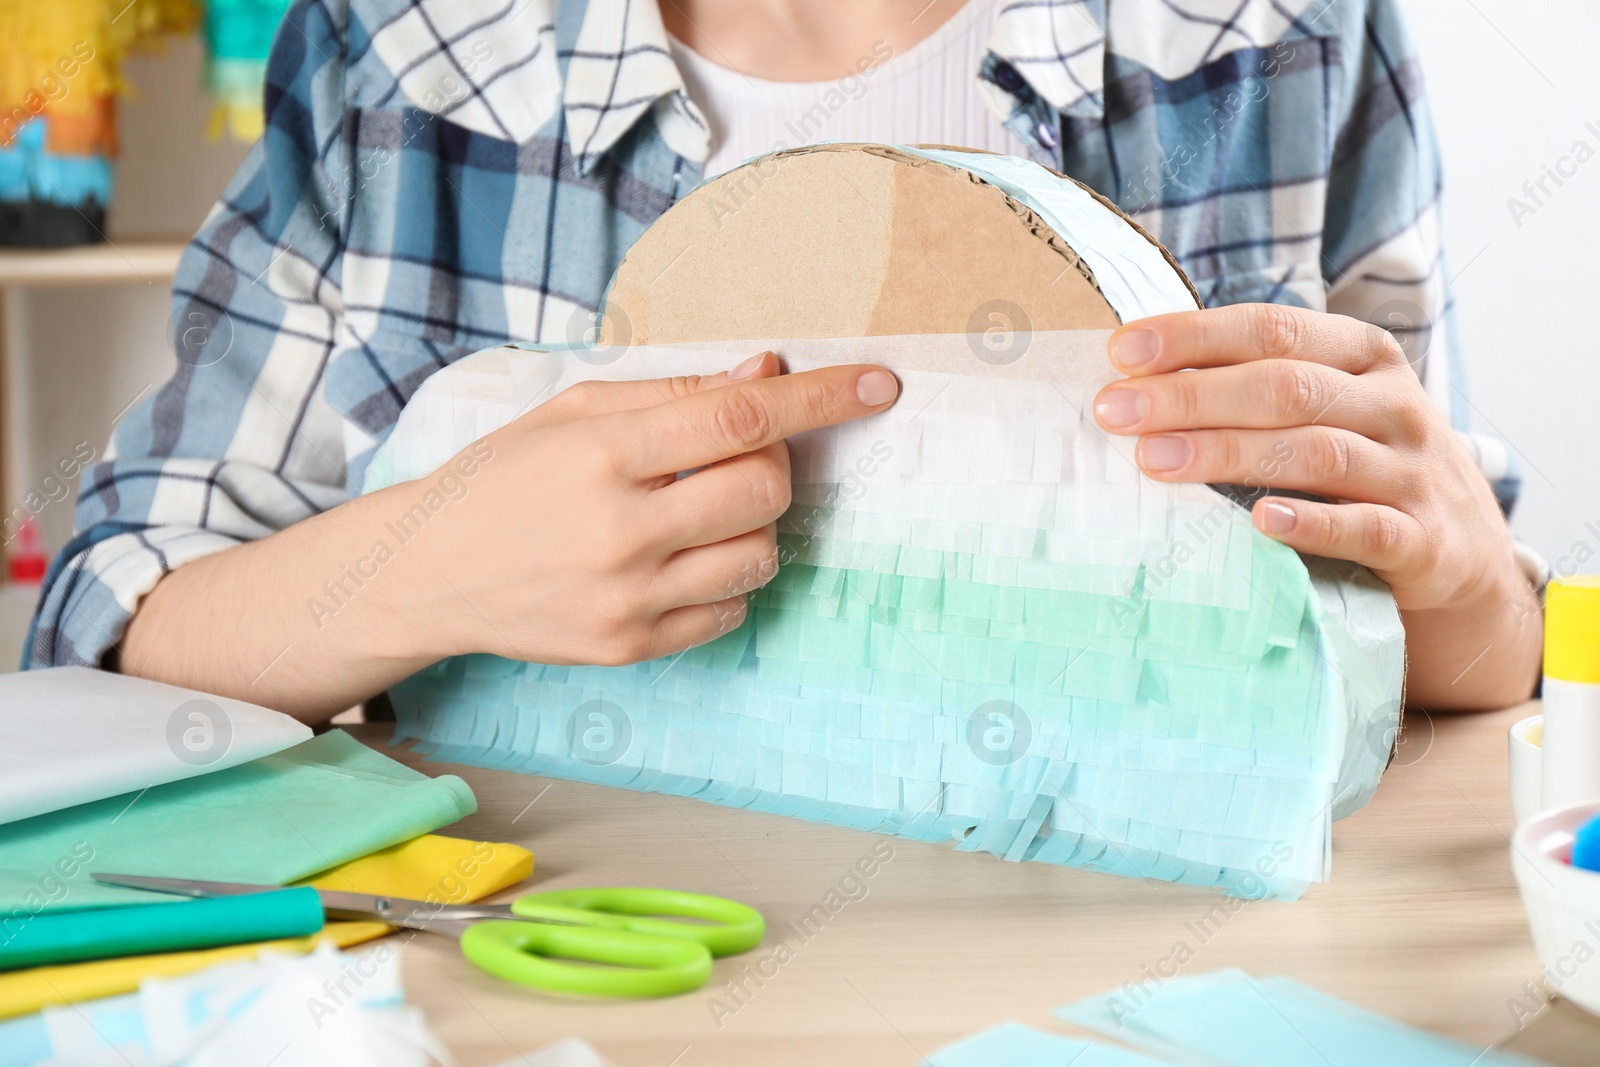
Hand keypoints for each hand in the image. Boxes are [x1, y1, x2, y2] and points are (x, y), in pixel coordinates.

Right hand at [394, 351, 898, 665]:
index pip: (739, 417)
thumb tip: (768, 373)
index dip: (821, 396)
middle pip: (766, 489)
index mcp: (602, 452)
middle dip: (772, 464)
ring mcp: (627, 597)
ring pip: (760, 553)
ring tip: (699, 511)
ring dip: (754, 523)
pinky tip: (679, 557)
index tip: (880, 384)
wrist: (427, 572)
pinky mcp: (630, 647)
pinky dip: (727, 575)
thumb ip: (674, 393)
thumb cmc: (503, 477)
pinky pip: (731, 608)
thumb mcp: (573, 411)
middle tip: (731, 459)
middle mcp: (619, 529)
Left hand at [1090, 303, 1538, 707]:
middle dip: (1192, 395)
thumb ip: (1251, 389)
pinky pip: (1368, 526)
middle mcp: (1392, 405)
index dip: (1196, 335)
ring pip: (1318, 451)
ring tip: (1155, 460)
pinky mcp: (1425, 541)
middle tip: (1115, 411)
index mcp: (1362, 357)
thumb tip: (1131, 380)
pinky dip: (1314, 523)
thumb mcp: (1325, 413)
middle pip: (1286, 387)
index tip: (1121, 350)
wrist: (1465, 556)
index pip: (1273, 328)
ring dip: (1229, 453)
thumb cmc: (1360, 471)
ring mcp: (1413, 471)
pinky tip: (1261, 520)